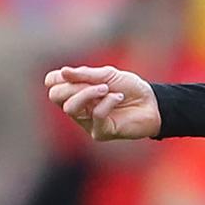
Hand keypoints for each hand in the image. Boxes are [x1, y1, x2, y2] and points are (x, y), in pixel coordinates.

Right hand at [45, 65, 160, 140]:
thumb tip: (63, 72)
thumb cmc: (130, 88)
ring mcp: (86, 121)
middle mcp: (77, 107)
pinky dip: (108, 102)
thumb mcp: (108, 75)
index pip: (52, 84)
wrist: (152, 103)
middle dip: (74, 85)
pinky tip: (119, 98)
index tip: (73, 73)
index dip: (58, 77)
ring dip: (88, 93)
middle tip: (97, 82)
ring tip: (107, 89)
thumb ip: (86, 74)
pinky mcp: (99, 132)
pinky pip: (95, 115)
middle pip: (56, 96)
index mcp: (76, 91)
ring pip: (70, 108)